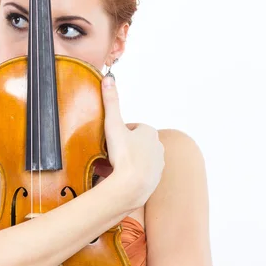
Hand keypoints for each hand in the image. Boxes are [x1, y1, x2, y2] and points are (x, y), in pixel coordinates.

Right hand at [100, 74, 164, 208]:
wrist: (132, 187)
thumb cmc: (123, 155)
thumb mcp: (113, 125)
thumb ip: (111, 102)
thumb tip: (108, 78)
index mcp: (150, 132)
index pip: (131, 128)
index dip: (118, 133)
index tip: (108, 141)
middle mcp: (158, 147)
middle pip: (135, 144)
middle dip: (121, 148)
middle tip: (106, 155)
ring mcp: (158, 164)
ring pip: (137, 159)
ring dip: (125, 161)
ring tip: (110, 168)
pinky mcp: (155, 179)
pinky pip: (140, 173)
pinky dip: (130, 174)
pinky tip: (119, 179)